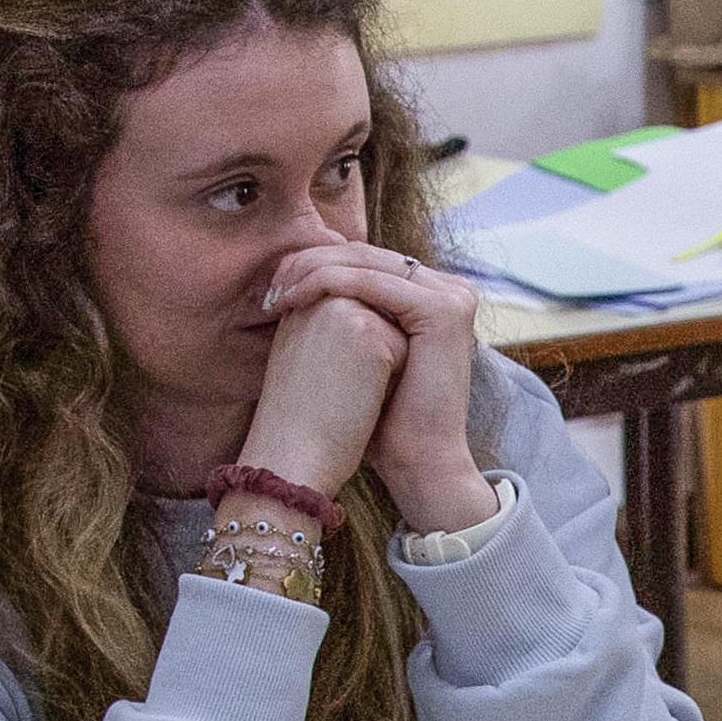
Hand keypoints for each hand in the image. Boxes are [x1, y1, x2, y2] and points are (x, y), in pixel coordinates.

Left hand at [269, 241, 493, 530]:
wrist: (417, 465)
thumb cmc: (382, 421)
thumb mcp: (359, 353)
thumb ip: (345, 311)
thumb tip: (295, 275)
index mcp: (434, 294)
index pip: (366, 260)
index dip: (315, 264)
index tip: (272, 286)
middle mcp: (451, 288)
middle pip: (365, 255)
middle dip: (308, 264)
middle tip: (268, 286)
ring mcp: (453, 296)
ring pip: (365, 262)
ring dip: (311, 271)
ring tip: (274, 294)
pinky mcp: (445, 310)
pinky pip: (371, 282)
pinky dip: (326, 284)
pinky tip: (293, 298)